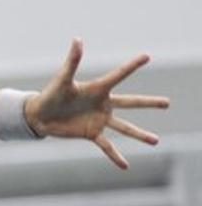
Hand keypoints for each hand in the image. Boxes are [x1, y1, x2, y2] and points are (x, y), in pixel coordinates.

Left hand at [25, 39, 169, 168]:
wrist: (39, 115)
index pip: (119, 75)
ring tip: (156, 141)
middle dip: (149, 103)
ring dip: (140, 134)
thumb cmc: (50, 94)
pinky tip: (125, 165)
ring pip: (125, 127)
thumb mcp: (62, 79)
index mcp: (98, 88)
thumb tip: (77, 39)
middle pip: (131, 103)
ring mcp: (99, 119)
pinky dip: (115, 156)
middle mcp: (103, 104)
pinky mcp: (91, 133)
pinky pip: (107, 146)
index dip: (132, 65)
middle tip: (167, 103)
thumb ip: (72, 61)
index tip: (147, 56)